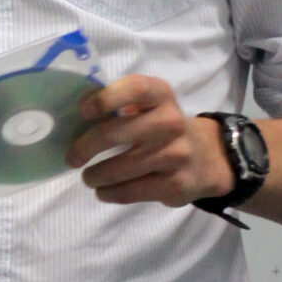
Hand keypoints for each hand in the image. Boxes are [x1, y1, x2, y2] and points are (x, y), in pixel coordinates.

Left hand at [66, 75, 230, 207]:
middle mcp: (171, 122)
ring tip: (88, 177)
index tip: (83, 111)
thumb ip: (122, 106)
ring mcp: (175, 155)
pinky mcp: (175, 184)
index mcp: (162, 96)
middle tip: (72, 158)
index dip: (105, 98)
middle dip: (85, 147)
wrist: (208, 158)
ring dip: (95, 175)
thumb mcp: (152, 107)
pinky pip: (130, 191)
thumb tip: (75, 120)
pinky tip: (103, 191)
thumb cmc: (164, 129)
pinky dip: (109, 193)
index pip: (135, 88)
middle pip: (114, 133)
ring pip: (119, 168)